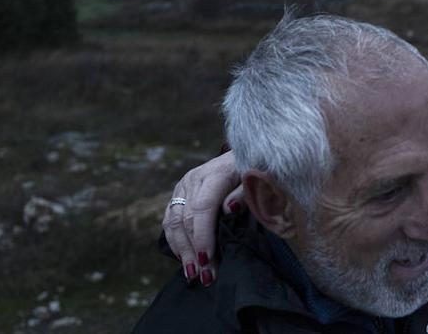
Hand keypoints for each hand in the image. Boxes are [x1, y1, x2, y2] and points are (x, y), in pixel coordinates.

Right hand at [162, 150, 243, 286]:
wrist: (245, 151)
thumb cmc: (254, 169)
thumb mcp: (257, 179)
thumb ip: (244, 193)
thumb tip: (229, 210)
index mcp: (215, 174)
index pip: (203, 208)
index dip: (203, 235)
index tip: (207, 259)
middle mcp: (194, 179)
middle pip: (186, 219)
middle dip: (194, 250)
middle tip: (205, 275)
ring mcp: (183, 186)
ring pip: (174, 222)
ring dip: (182, 250)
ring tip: (193, 273)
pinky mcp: (179, 193)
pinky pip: (170, 219)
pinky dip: (175, 241)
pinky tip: (184, 258)